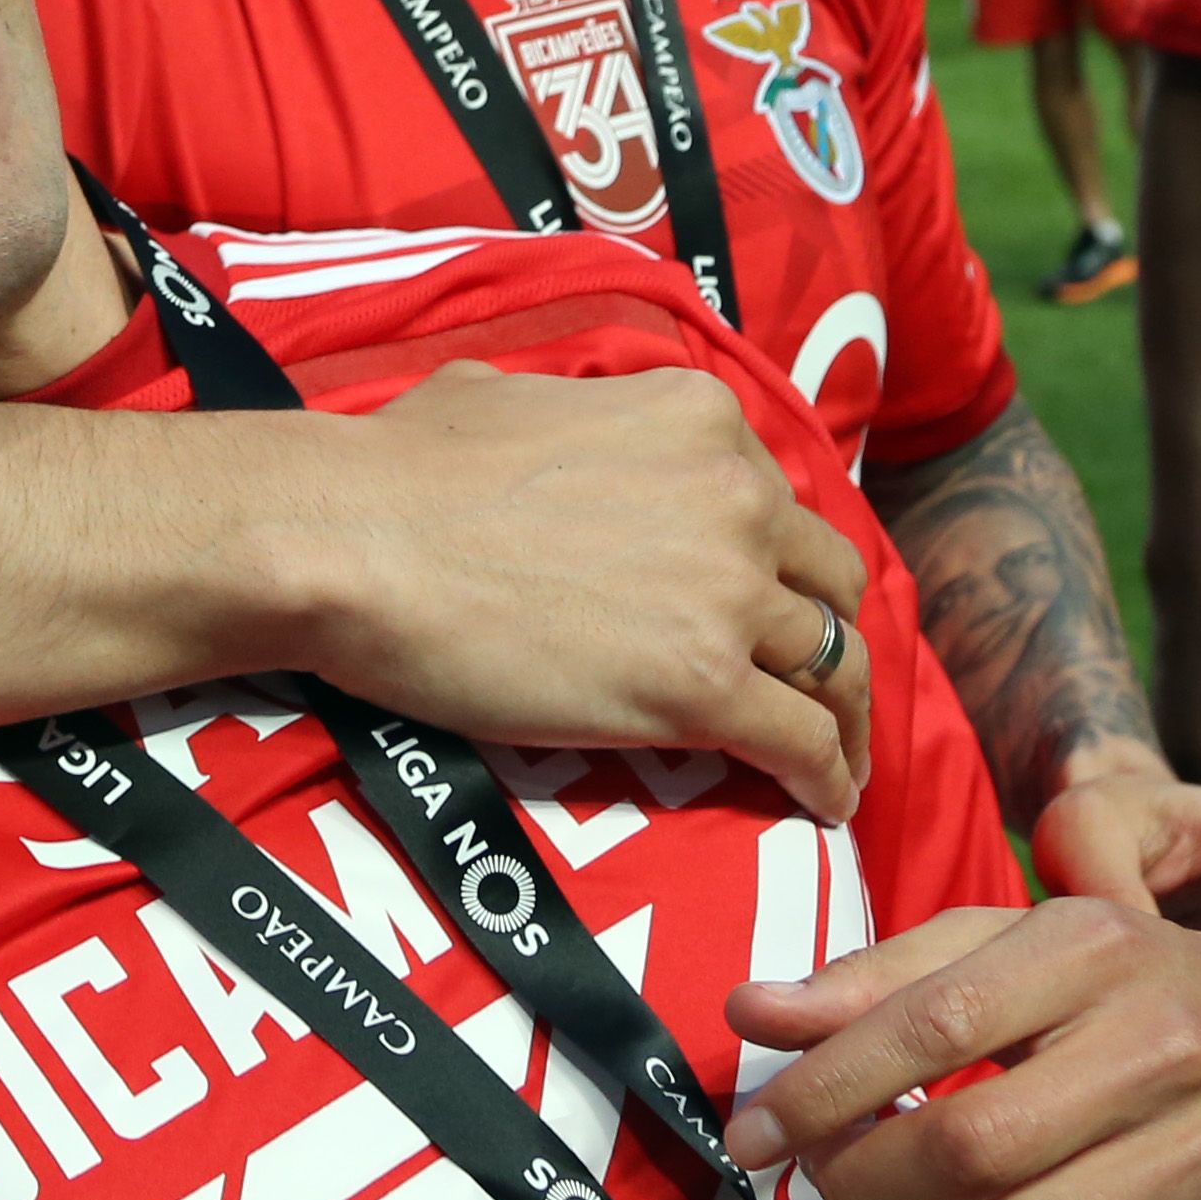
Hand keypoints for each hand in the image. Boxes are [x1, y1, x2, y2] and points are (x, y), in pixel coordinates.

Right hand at [302, 363, 876, 822]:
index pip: (774, 502)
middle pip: (827, 581)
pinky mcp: (700, 686)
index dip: (776, 563)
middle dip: (824, 635)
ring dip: (843, 716)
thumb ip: (569, 414)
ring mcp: (725, 593)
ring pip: (832, 664)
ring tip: (837, 759)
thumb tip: (539, 421)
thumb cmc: (400, 466)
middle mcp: (736, 495)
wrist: (356, 539)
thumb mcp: (510, 394)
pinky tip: (826, 805)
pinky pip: (800, 741)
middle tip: (811, 683)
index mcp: (699, 420)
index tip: (766, 606)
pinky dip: (826, 778)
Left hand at [721, 898, 1200, 1199]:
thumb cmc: (1113, 990)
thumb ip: (875, 979)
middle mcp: (1166, 1045)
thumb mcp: (1005, 948)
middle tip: (830, 1188)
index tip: (749, 1133)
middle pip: (967, 1145)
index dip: (818, 1090)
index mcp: (1095, 949)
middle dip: (863, 1182)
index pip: (927, 1024)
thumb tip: (747, 1014)